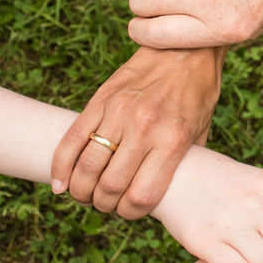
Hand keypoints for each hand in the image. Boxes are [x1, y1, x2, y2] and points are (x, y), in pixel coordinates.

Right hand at [51, 47, 222, 218]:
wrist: (184, 48)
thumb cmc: (198, 93)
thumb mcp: (202, 131)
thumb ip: (184, 162)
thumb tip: (167, 193)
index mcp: (173, 141)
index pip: (141, 196)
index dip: (131, 213)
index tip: (130, 211)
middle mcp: (144, 128)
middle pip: (110, 186)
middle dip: (105, 205)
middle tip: (107, 204)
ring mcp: (119, 113)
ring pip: (86, 167)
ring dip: (81, 191)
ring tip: (86, 194)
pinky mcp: (100, 100)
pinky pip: (71, 140)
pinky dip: (60, 166)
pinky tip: (61, 182)